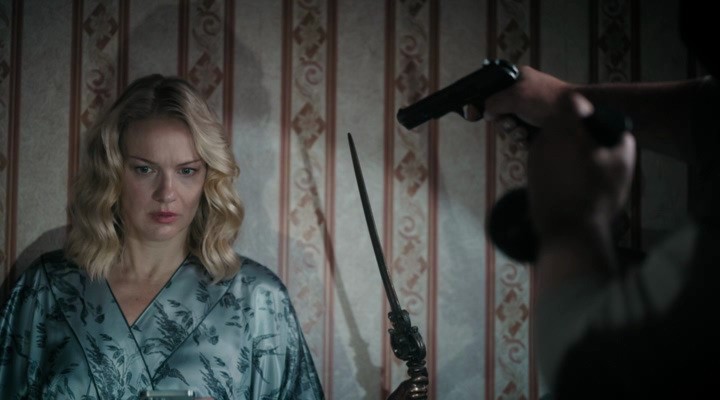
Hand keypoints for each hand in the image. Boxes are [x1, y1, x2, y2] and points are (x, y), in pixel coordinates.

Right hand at [463, 65, 572, 127]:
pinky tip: (529, 138)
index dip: (484, 104)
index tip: (474, 114)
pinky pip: (520, 136)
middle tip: (510, 122)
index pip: (493, 91)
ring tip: (523, 132)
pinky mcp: (537, 127)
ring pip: (509, 127)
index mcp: (518, 79)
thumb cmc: (546, 99)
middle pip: (499, 113)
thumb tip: (485, 112)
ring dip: (513, 132)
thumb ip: (494, 102)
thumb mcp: (515, 96)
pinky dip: (522, 139)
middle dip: (503, 122)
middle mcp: (524, 95)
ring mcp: (531, 112)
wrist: (575, 115)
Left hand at [527, 92, 635, 238]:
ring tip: (583, 171)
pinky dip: (557, 164)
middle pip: (560, 121)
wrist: (569, 230)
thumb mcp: (622, 163)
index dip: (585, 109)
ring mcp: (533, 156)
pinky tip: (571, 183)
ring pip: (552, 140)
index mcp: (565, 129)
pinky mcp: (529, 173)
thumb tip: (614, 131)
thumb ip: (619, 137)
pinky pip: (546, 158)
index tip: (593, 125)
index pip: (571, 102)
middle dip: (576, 130)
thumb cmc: (597, 194)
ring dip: (566, 148)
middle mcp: (544, 138)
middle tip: (592, 149)